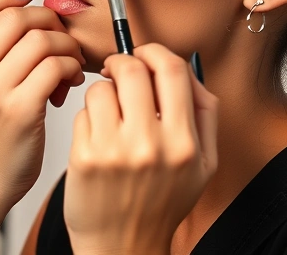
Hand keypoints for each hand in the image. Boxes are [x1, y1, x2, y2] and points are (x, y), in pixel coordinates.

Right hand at [0, 0, 86, 212]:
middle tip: (59, 37)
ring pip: (40, 39)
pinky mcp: (20, 109)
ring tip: (68, 64)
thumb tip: (30, 11)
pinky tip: (70, 81)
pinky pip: (55, 66)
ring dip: (65, 45)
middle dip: (46, 20)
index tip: (25, 4)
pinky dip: (71, 67)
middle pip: (14, 17)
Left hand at [63, 44, 218, 254]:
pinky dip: (88, 117)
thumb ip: (204, 113)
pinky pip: (82, 113)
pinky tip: (97, 136)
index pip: (173, 70)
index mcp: (185, 143)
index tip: (144, 55)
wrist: (124, 246)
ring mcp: (114, 151)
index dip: (155, 52)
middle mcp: (151, 146)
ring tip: (108, 111)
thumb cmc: (159, 204)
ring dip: (103, 92)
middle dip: (122, 63)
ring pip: (101, 89)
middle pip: (133, 70)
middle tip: (118, 72)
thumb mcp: (203, 165)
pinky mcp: (84, 157)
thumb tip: (187, 69)